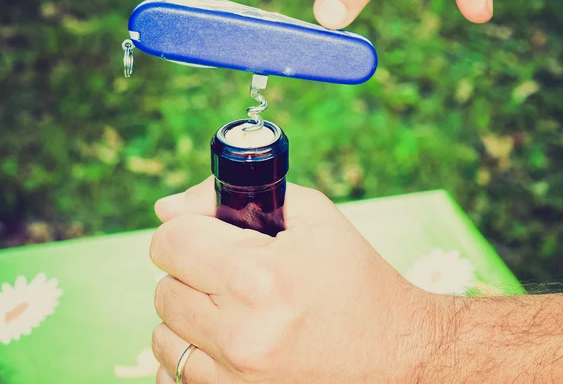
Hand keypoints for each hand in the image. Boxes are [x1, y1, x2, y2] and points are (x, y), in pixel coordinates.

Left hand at [149, 177, 441, 382]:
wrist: (397, 354)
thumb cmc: (356, 279)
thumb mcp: (313, 217)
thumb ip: (234, 196)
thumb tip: (165, 208)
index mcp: (259, 278)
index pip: (170, 242)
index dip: (185, 229)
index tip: (205, 233)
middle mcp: (241, 334)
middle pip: (165, 289)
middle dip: (192, 272)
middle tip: (231, 273)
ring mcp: (236, 379)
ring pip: (164, 334)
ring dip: (189, 315)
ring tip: (233, 309)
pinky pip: (174, 375)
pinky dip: (192, 353)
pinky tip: (227, 342)